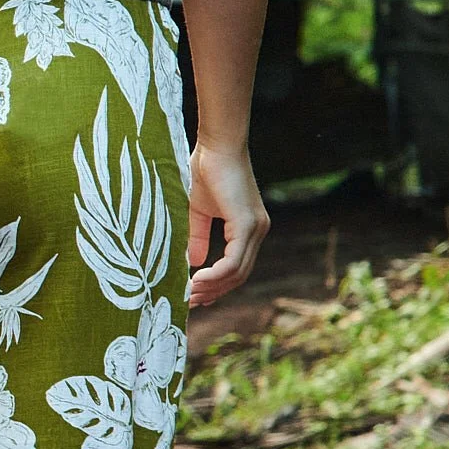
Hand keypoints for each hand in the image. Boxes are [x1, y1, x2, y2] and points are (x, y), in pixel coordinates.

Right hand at [187, 137, 268, 310]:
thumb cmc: (206, 170)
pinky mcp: (247, 224)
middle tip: (191, 302)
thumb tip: (194, 264)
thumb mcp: (198, 211)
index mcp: (249, 228)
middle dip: (215, 292)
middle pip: (240, 275)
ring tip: (190, 292)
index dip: (218, 284)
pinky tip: (197, 278)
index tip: (196, 295)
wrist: (216, 146)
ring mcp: (256, 229)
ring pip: (238, 272)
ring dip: (213, 286)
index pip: (238, 266)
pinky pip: (234, 261)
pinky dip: (216, 274)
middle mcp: (258, 231)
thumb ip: (198, 238)